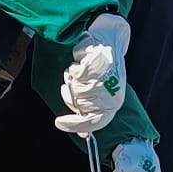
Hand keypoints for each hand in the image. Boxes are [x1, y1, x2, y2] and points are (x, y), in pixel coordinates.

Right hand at [56, 13, 130, 135]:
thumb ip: (91, 111)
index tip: (59, 123)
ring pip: (74, 90)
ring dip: (72, 80)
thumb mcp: (100, 92)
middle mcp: (111, 94)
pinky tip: (81, 61)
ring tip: (80, 71)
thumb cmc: (103, 66)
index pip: (94, 122)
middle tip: (70, 86)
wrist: (110, 37)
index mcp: (113, 103)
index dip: (75, 125)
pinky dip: (74, 67)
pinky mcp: (95, 66)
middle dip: (70, 96)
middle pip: (79, 106)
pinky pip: (74, 74)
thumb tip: (82, 134)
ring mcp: (103, 81)